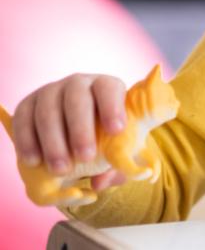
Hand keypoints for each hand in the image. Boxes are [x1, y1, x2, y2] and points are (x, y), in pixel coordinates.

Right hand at [12, 73, 129, 189]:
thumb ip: (117, 164)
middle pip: (77, 99)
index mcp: (106, 87)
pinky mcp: (28, 105)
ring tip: (61, 169)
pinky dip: (27, 141)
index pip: (109, 88)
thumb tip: (100, 182)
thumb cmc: (105, 138)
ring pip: (48, 111)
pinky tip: (34, 161)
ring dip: (53, 142)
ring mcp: (50, 92)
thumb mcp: (118, 149)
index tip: (116, 131)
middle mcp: (78, 84)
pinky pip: (23, 119)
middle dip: (81, 130)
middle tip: (86, 158)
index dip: (112, 107)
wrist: (76, 134)